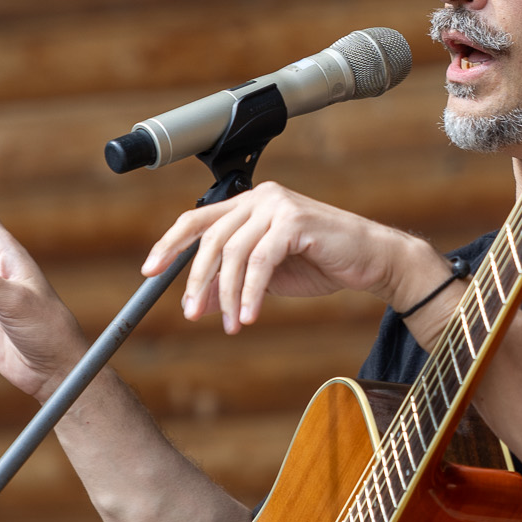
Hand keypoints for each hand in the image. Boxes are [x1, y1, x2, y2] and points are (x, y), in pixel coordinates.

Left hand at [142, 182, 435, 332]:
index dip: (169, 244)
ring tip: (232, 323)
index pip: (197, 220)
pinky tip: (251, 316)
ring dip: (228, 294)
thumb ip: (233, 283)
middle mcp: (261, 198)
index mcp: (250, 204)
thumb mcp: (268, 278)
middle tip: (192, 313)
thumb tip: (197, 302)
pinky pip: (260, 262)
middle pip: (211, 238)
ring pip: (234, 253)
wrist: (372, 261)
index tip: (149, 271)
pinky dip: (251, 293)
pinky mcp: (295, 221)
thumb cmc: (323, 265)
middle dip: (197, 279)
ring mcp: (278, 205)